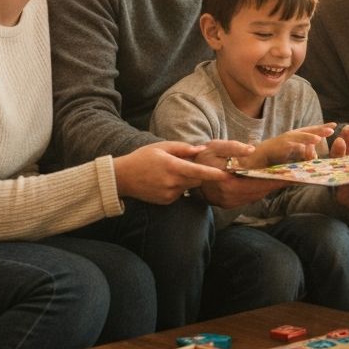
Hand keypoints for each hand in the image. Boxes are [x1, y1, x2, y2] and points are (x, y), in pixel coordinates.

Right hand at [112, 142, 230, 203]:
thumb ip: (183, 148)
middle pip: (197, 179)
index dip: (213, 174)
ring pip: (189, 186)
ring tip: (171, 171)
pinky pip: (180, 193)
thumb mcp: (161, 147)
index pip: (198, 171)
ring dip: (187, 179)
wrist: (122, 178)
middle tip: (190, 164)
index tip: (226, 174)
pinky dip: (178, 186)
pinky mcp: (167, 201)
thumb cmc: (142, 158)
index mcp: (172, 166)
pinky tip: (165, 180)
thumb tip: (201, 149)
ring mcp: (169, 194)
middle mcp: (172, 182)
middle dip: (200, 173)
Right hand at [190, 139, 287, 208]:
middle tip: (295, 176)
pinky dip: (260, 190)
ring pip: (256, 196)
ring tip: (286, 178)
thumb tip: (250, 149)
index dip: (276, 179)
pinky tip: (268, 182)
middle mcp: (229, 197)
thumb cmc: (201, 157)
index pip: (258, 183)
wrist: (184, 173)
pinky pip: (249, 198)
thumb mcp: (215, 147)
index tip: (292, 175)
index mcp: (228, 183)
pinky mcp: (228, 204)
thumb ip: (233, 148)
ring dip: (270, 188)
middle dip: (278, 184)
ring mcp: (228, 202)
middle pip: (260, 191)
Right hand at [244, 123, 334, 169]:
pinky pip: (284, 148)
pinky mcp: (273, 149)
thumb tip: (315, 158)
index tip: (334, 125)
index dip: (321, 128)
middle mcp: (287, 137)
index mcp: (293, 138)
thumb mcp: (290, 156)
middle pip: (305, 132)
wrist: (250, 160)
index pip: (309, 131)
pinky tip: (301, 149)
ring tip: (318, 138)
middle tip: (332, 128)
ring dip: (307, 137)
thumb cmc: (270, 158)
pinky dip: (292, 148)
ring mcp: (280, 142)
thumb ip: (302, 156)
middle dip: (318, 130)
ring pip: (295, 138)